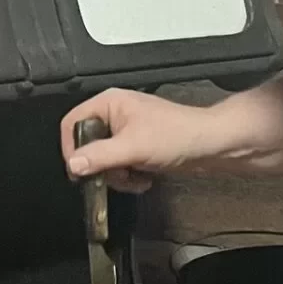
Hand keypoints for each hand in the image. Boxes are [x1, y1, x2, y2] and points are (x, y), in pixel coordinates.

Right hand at [60, 89, 233, 191]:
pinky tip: (144, 180)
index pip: (72, 124)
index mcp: (109, 103)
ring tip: (136, 177)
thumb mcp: (132, 147)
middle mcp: (114, 115)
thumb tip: (73, 165)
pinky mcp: (137, 148)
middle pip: (86, 146)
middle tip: (116, 175)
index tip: (80, 170)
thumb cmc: (176, 136)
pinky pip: (119, 166)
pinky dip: (129, 177)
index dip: (71, 148)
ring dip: (117, 176)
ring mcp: (126, 133)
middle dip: (101, 166)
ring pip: (102, 160)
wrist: (210, 146)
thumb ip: (99, 156)